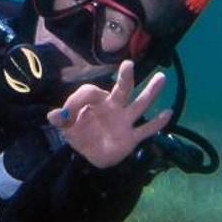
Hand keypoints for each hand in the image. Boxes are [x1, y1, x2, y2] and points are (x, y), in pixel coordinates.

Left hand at [46, 60, 172, 168]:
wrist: (89, 156)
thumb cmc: (80, 134)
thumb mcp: (67, 127)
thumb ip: (61, 120)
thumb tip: (53, 115)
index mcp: (97, 102)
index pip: (91, 92)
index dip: (77, 100)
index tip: (65, 113)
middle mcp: (113, 107)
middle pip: (122, 89)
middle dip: (125, 77)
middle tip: (129, 64)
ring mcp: (124, 121)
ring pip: (139, 104)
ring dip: (150, 92)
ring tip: (161, 78)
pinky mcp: (131, 137)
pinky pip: (146, 129)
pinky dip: (157, 122)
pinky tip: (168, 113)